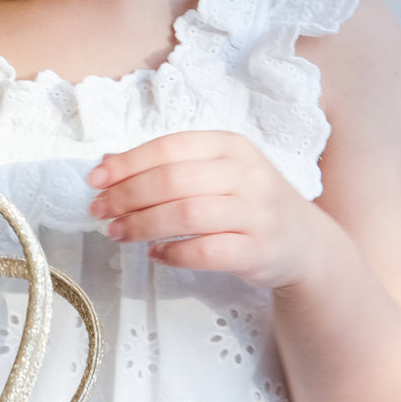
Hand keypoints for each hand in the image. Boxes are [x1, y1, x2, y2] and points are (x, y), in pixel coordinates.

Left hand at [87, 131, 318, 288]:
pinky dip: (174, 253)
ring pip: (187, 214)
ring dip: (143, 225)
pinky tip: (156, 255)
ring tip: (117, 233)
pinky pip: (207, 251)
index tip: (96, 180)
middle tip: (100, 211)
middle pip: (173, 180)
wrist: (304, 242)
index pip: (170, 147)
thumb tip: (107, 165)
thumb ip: (168, 166)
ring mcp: (255, 213)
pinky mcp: (258, 250)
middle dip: (128, 196)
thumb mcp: (216, 173)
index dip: (128, 164)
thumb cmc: (248, 203)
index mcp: (231, 146)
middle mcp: (246, 174)